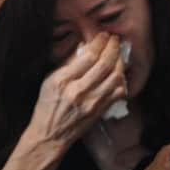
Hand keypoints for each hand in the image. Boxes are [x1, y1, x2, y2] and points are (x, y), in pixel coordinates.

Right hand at [22, 33, 126, 154]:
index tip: (104, 35)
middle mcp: (79, 91)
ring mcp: (92, 102)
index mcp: (63, 80)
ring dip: (120, 62)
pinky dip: (122, 80)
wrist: (50, 134)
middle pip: (105, 64)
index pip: (88, 56)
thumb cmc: (47, 105)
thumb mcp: (50, 80)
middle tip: (115, 40)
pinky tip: (119, 73)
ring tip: (118, 54)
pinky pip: (119, 92)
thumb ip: (68, 63)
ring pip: (116, 77)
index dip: (100, 42)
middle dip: (113, 48)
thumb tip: (86, 46)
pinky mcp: (101, 111)